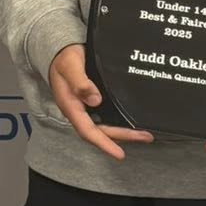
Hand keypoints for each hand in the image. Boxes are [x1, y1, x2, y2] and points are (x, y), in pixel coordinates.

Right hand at [48, 44, 153, 161]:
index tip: (119, 155)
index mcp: (71, 106)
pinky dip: (120, 122)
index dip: (104, 144)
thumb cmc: (63, 57)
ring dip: (124, 132)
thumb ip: (81, 83)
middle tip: (145, 137)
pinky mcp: (92, 102)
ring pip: (105, 126)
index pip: (88, 131)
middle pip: (102, 131)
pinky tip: (131, 121)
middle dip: (123, 137)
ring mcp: (86, 108)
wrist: (59, 50)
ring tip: (144, 134)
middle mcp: (79, 111)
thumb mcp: (70, 66)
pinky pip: (106, 117)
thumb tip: (95, 101)